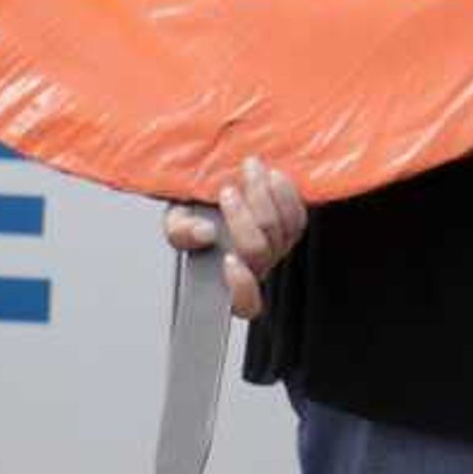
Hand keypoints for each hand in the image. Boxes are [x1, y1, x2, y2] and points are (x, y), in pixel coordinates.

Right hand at [160, 158, 305, 322]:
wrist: (215, 191)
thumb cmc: (193, 214)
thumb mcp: (176, 222)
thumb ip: (180, 231)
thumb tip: (204, 234)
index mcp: (224, 282)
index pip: (244, 303)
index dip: (241, 287)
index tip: (227, 260)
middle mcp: (255, 270)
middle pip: (258, 251)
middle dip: (243, 217)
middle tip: (227, 190)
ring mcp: (277, 250)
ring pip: (279, 229)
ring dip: (264, 197)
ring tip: (248, 170)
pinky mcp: (292, 228)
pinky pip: (296, 215)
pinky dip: (285, 193)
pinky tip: (271, 176)